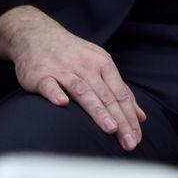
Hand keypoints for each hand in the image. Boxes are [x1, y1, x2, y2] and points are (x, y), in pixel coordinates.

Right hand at [0, 4, 146, 151]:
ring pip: (83, 91)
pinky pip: (49, 84)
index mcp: (103, 65)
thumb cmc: (73, 55)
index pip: (121, 95)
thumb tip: (139, 116)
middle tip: (129, 142)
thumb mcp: (100, 66)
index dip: (130, 117)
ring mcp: (63, 70)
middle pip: (107, 96)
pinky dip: (55, 93)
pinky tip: (62, 104)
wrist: (37, 35)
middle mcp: (86, 67)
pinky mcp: (41, 74)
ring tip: (110, 128)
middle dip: (120, 120)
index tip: (137, 138)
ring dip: (98, 110)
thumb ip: (119, 91)